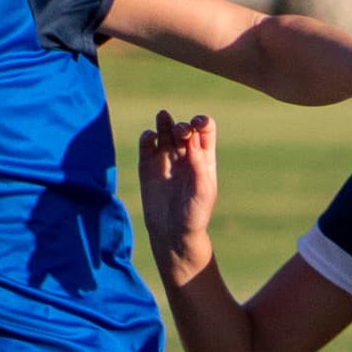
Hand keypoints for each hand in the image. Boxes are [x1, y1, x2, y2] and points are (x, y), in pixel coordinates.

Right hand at [136, 110, 220, 284]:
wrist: (173, 234)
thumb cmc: (194, 215)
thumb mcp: (203, 191)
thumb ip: (198, 164)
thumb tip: (192, 138)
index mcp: (203, 158)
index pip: (204, 130)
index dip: (201, 122)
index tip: (197, 126)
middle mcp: (185, 154)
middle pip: (184, 128)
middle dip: (182, 125)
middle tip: (181, 133)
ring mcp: (165, 158)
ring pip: (165, 130)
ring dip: (164, 122)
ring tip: (163, 117)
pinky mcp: (147, 166)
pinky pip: (147, 144)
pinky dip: (148, 136)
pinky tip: (150, 137)